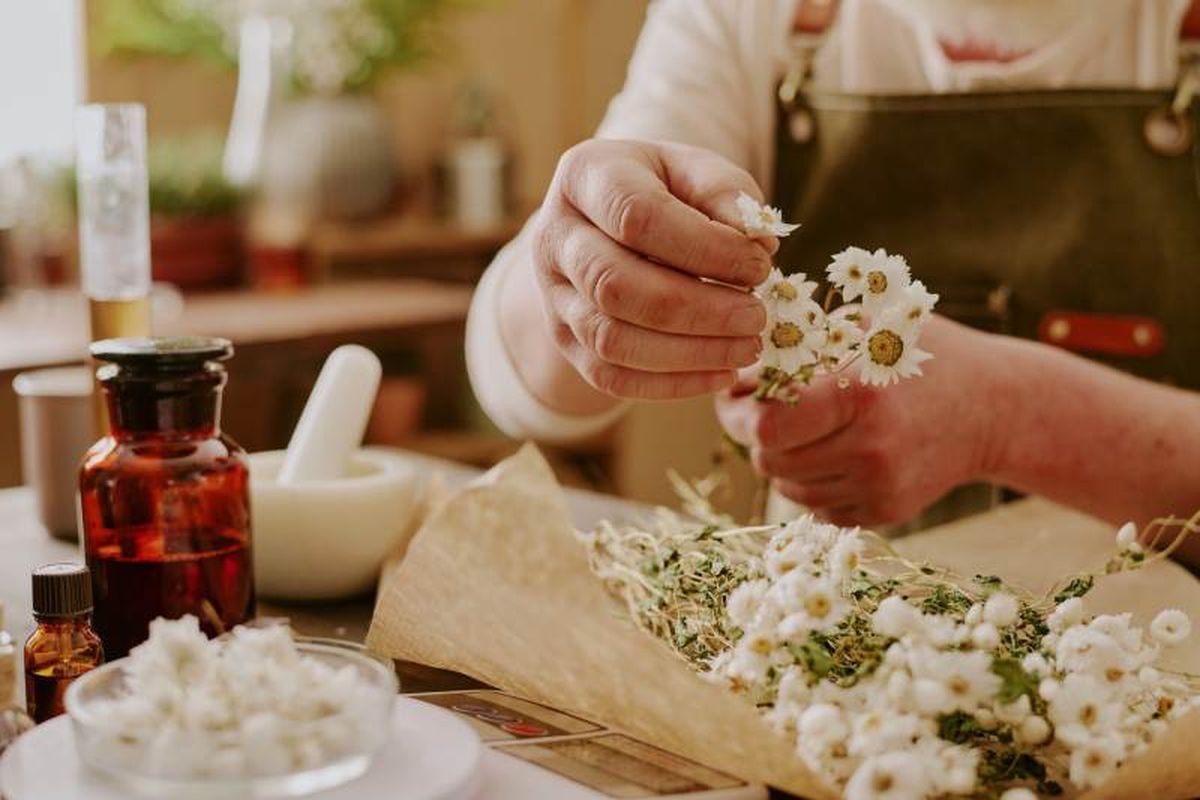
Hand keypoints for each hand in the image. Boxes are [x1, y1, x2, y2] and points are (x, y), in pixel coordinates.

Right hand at [529, 138, 775, 399]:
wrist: (613, 221)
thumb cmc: (666, 191)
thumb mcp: (697, 172)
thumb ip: (729, 196)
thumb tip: (759, 244)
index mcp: (585, 177)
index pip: (636, 216)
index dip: (704, 247)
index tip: (760, 264)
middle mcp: (554, 238)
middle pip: (614, 285)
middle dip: (697, 308)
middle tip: (757, 317)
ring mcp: (553, 295)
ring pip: (610, 339)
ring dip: (688, 353)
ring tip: (747, 348)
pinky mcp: (565, 340)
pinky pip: (610, 377)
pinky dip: (671, 384)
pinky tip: (721, 373)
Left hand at [716, 316, 1003, 526]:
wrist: (994, 408)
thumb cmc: (920, 355)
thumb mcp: (867, 328)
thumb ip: (799, 345)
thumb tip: (732, 373)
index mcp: (860, 397)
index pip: (767, 426)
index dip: (738, 414)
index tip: (734, 398)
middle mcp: (870, 449)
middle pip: (769, 460)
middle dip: (755, 435)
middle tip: (764, 411)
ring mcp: (879, 487)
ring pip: (787, 487)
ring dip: (781, 460)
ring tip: (804, 429)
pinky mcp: (886, 512)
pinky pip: (816, 508)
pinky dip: (809, 484)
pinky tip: (830, 453)